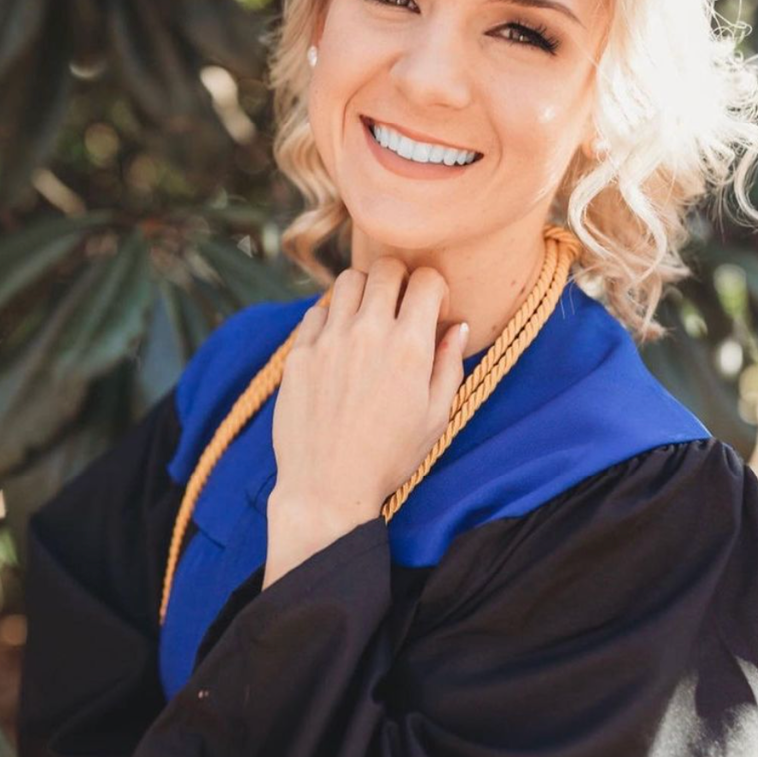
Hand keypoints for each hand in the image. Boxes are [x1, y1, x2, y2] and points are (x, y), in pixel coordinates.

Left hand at [270, 259, 467, 524]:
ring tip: (368, 319)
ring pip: (349, 280)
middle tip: (400, 307)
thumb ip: (449, 365)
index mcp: (410, 348)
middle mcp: (369, 334)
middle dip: (401, 279)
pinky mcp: (299, 353)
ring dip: (365, 291)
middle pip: (386, 268)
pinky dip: (333, 317)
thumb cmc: (389, 457)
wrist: (328, 487)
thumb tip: (458, 326)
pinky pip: (317, 311)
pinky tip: (339, 343)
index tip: (432, 309)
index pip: (426, 279)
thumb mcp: (435, 417)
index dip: (435, 288)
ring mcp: (329, 340)